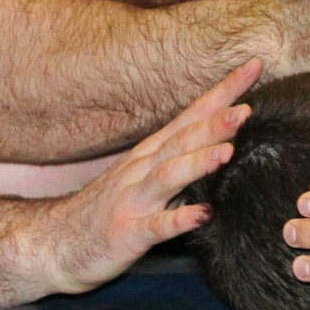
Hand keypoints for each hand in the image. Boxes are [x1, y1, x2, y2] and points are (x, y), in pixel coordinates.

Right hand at [35, 60, 260, 293]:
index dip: (223, 91)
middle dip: (214, 122)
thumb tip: (225, 135)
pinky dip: (180, 219)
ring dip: (197, 162)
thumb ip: (180, 155)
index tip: (254, 66)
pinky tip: (203, 214)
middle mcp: (143, 170)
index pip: (193, 114)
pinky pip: (156, 226)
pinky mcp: (128, 233)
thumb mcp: (145, 174)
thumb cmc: (108, 209)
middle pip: (182, 139)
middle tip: (247, 107)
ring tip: (227, 150)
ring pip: (168, 176)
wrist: (54, 243)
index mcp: (152, 153)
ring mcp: (134, 201)